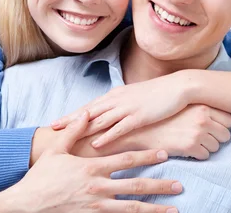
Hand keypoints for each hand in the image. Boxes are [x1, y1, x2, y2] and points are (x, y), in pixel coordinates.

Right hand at [0, 111, 182, 212]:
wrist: (28, 204)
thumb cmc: (41, 176)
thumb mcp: (57, 150)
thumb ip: (74, 131)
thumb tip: (86, 112)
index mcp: (92, 168)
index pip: (126, 160)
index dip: (146, 157)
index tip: (164, 154)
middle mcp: (98, 188)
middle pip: (135, 186)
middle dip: (159, 185)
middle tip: (179, 185)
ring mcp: (97, 205)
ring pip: (132, 208)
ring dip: (154, 209)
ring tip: (173, 210)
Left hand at [52, 73, 188, 147]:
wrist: (178, 87)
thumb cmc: (158, 93)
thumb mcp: (135, 97)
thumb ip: (122, 104)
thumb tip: (112, 112)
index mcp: (115, 95)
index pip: (89, 106)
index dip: (72, 115)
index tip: (57, 122)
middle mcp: (117, 100)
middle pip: (88, 112)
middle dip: (69, 120)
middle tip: (52, 128)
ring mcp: (127, 108)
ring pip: (99, 119)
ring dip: (82, 128)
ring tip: (66, 137)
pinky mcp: (139, 116)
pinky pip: (119, 127)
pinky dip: (106, 135)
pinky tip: (95, 143)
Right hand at [127, 105, 230, 159]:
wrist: (144, 128)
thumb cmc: (165, 117)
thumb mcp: (184, 106)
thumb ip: (203, 107)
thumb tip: (225, 116)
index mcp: (203, 105)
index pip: (229, 119)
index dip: (221, 125)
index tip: (213, 127)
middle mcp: (202, 118)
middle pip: (225, 135)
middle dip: (216, 138)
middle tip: (202, 137)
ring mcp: (197, 132)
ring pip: (216, 147)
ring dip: (206, 147)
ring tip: (192, 141)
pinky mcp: (191, 146)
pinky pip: (205, 156)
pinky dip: (197, 155)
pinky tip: (186, 148)